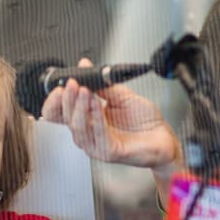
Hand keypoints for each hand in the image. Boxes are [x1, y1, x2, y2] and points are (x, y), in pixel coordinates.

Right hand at [40, 58, 180, 173]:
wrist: (164, 138)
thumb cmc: (145, 122)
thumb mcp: (121, 96)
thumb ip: (102, 84)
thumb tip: (85, 66)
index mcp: (88, 122)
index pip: (61, 114)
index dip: (56, 101)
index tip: (60, 85)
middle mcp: (89, 135)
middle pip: (67, 119)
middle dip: (68, 99)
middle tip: (72, 83)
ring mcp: (96, 146)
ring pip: (79, 127)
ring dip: (80, 107)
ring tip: (84, 90)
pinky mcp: (108, 152)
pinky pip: (98, 134)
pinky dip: (96, 118)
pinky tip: (97, 104)